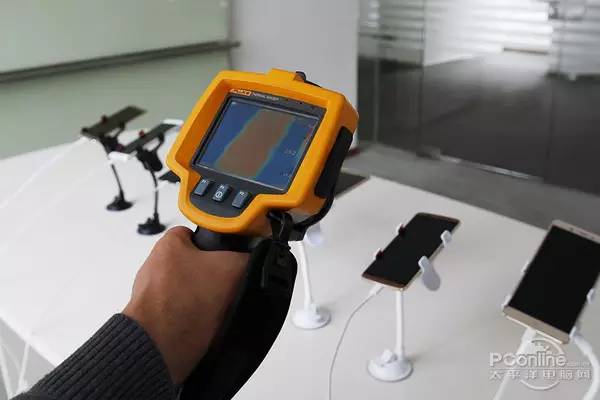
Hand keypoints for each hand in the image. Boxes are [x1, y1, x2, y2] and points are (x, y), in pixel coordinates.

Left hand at [123, 226, 248, 383]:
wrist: (160, 349)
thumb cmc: (182, 304)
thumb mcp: (231, 269)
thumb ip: (246, 256)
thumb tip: (258, 257)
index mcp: (168, 245)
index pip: (196, 232)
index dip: (218, 241)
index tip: (231, 250)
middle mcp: (156, 267)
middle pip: (198, 264)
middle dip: (215, 274)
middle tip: (231, 282)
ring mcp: (155, 296)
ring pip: (193, 291)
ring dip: (207, 299)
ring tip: (221, 307)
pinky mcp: (158, 320)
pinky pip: (187, 314)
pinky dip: (198, 319)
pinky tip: (210, 324)